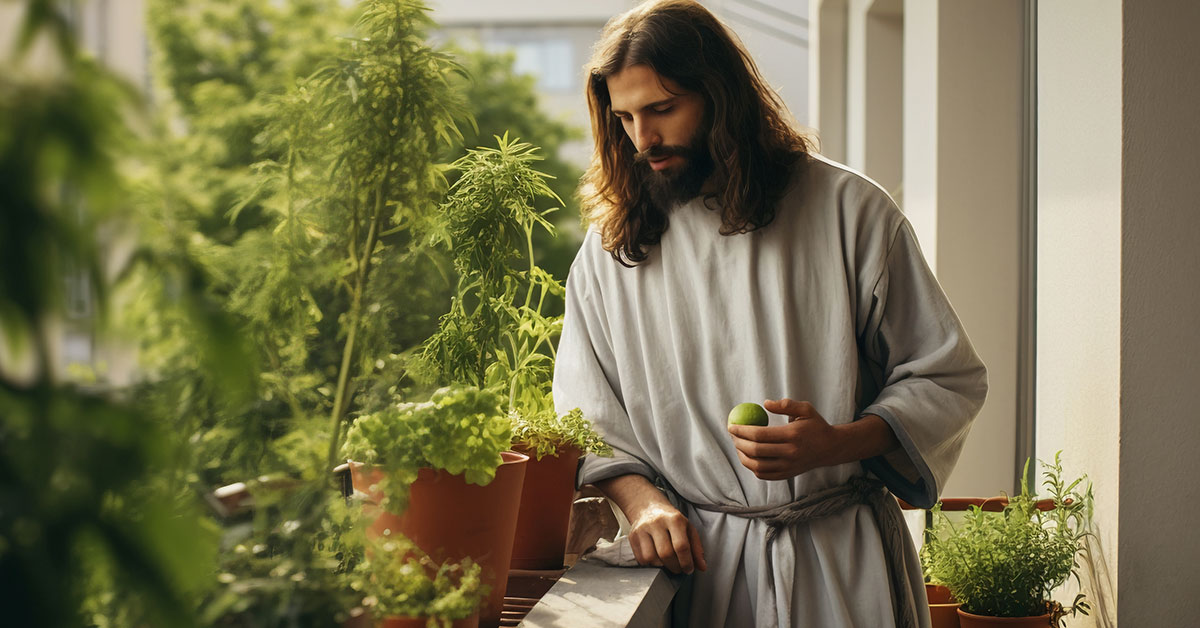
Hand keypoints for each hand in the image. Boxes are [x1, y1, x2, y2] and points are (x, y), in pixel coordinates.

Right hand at [595, 474, 707, 574]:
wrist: (648, 506)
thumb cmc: (671, 520)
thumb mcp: (688, 528)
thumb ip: (696, 548)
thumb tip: (702, 567)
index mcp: (674, 519)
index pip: (681, 546)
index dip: (686, 562)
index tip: (689, 569)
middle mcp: (657, 522)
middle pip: (666, 553)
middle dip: (675, 567)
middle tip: (679, 569)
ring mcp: (642, 529)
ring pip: (651, 558)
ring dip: (662, 567)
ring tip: (667, 564)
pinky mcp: (632, 536)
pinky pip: (641, 559)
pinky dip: (650, 564)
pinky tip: (657, 560)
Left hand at [726, 398, 843, 480]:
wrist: (831, 448)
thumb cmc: (815, 425)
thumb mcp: (806, 409)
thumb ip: (786, 404)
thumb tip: (764, 404)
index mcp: (793, 435)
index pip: (760, 434)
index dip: (742, 430)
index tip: (732, 425)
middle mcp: (790, 453)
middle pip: (756, 450)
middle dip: (738, 442)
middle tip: (732, 435)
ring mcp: (789, 466)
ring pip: (757, 466)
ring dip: (742, 456)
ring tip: (737, 446)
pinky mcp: (788, 475)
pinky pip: (764, 474)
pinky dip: (752, 467)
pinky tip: (748, 457)